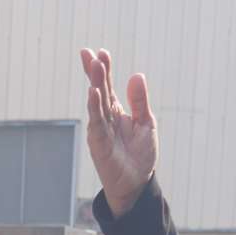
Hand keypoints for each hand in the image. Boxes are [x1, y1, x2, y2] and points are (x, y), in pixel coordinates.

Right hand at [80, 48, 155, 212]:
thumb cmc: (140, 154)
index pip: (108, 86)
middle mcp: (105, 118)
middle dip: (95, 72)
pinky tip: (93, 92)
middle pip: (99, 90)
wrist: (137, 182)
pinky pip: (96, 122)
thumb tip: (136, 75)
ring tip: (94, 65)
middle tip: (89, 53)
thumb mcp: (146, 122)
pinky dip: (94, 106)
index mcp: (116, 111)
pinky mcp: (99, 143)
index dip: (104, 69)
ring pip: (96, 102)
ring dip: (95, 83)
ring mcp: (100, 129)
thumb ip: (140, 101)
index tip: (101, 52)